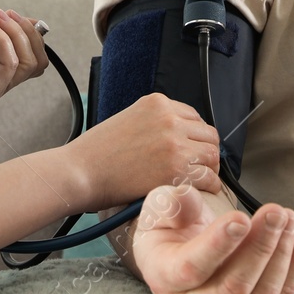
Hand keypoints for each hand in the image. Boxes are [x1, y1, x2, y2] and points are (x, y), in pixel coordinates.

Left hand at [0, 6, 48, 108]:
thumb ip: (7, 25)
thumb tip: (35, 24)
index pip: (34, 59)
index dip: (32, 35)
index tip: (15, 16)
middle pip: (39, 62)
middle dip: (28, 32)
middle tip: (6, 14)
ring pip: (29, 61)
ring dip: (15, 32)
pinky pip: (11, 62)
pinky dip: (2, 39)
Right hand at [68, 93, 221, 208]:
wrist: (80, 171)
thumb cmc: (96, 152)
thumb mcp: (128, 120)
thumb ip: (153, 123)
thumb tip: (174, 138)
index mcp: (157, 102)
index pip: (193, 116)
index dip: (193, 136)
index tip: (190, 150)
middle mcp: (169, 118)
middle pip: (208, 133)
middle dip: (204, 151)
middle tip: (198, 167)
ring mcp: (175, 143)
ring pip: (212, 154)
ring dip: (208, 168)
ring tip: (198, 180)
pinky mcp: (175, 169)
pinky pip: (208, 177)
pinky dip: (208, 186)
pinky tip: (198, 191)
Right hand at [132, 185, 293, 293]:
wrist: (177, 251)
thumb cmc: (168, 226)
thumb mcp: (159, 207)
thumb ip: (171, 203)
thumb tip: (189, 202)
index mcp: (165, 276)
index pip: (192, 268)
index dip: (218, 245)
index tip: (240, 218)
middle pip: (233, 286)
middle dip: (261, 247)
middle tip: (276, 212)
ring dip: (282, 255)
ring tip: (289, 218)